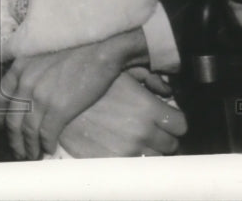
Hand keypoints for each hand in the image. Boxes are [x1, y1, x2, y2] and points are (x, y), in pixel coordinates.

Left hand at [0, 33, 140, 159]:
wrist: (99, 48)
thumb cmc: (75, 47)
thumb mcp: (41, 53)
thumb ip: (30, 70)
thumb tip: (28, 93)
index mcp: (20, 67)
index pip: (1, 96)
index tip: (0, 127)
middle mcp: (26, 83)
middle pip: (13, 119)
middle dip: (14, 139)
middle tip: (17, 151)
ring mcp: (41, 97)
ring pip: (28, 130)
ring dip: (29, 147)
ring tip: (32, 155)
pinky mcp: (59, 109)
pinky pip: (47, 134)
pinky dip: (46, 145)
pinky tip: (49, 149)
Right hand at [58, 69, 187, 156]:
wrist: (60, 105)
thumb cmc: (90, 86)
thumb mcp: (120, 74)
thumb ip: (148, 78)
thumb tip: (166, 89)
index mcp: (148, 107)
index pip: (181, 125)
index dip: (174, 122)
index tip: (166, 120)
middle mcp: (143, 131)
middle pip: (171, 145)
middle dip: (163, 137)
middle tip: (150, 130)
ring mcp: (129, 149)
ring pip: (156, 159)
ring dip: (150, 151)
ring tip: (136, 141)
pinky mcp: (115, 162)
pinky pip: (137, 168)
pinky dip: (134, 160)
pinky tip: (124, 149)